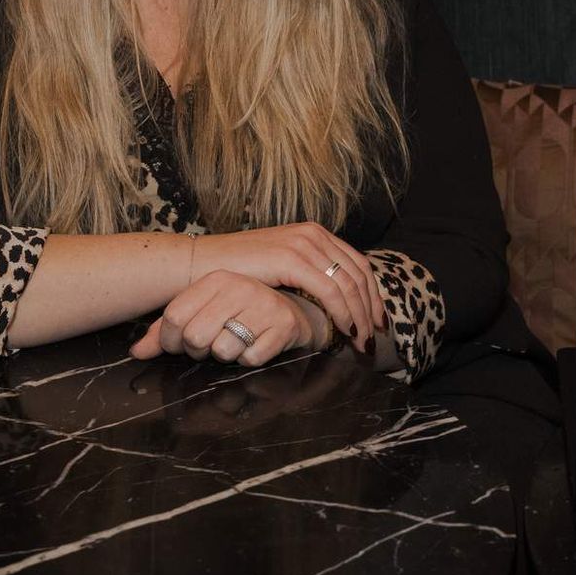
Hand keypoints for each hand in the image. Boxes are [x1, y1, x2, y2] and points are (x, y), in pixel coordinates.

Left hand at [128, 269, 330, 365]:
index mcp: (216, 278)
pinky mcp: (283, 325)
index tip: (180, 342)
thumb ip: (166, 331)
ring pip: (223, 350)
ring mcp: (264, 304)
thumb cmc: (240, 313)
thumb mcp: (202, 311)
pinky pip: (250, 358)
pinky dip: (250, 359)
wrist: (293, 310)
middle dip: (199, 350)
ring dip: (226, 355)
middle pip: (195, 336)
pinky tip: (257, 344)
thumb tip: (136, 352)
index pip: (173, 316)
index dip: (170, 339)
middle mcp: (239, 286)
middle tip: (211, 343)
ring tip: (237, 341)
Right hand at [200, 223, 384, 348]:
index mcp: (314, 234)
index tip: (375, 322)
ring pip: (348, 283)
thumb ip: (306, 275)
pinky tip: (343, 329)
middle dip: (371, 307)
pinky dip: (342, 311)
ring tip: (360, 341)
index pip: (356, 264)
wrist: (200, 265)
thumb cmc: (236, 273)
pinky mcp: (291, 258)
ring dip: (359, 315)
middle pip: (358, 273)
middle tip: (373, 337)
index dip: (371, 294)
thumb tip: (332, 298)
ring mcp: (303, 244)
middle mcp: (313, 234)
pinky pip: (329, 289)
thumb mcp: (279, 269)